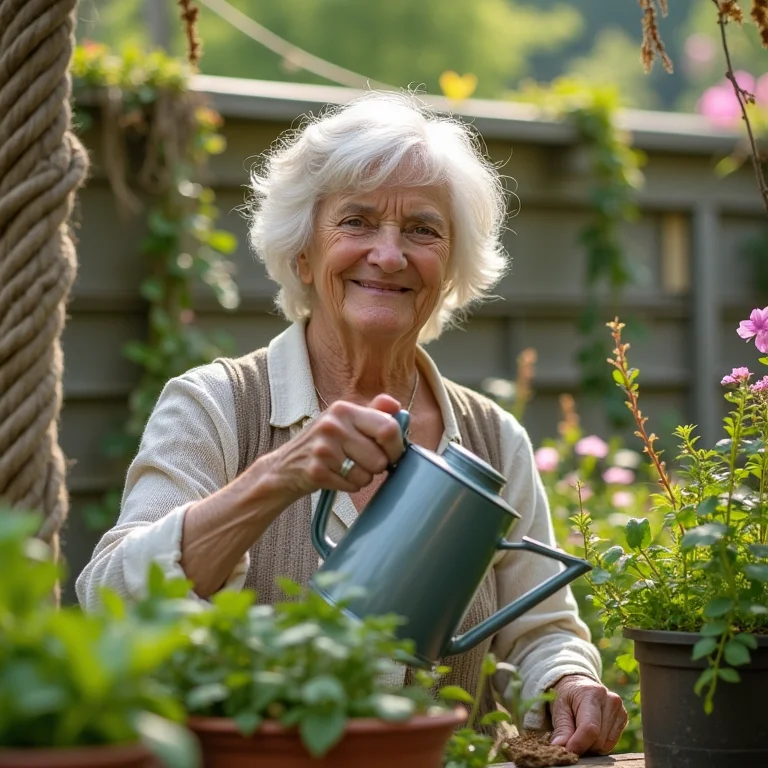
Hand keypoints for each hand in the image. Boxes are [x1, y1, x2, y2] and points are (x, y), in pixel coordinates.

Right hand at [261, 394, 404, 501]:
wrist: (285, 466)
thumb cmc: (324, 443)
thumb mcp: (345, 420)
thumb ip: (374, 412)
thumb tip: (396, 406)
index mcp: (344, 409)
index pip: (388, 428)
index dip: (396, 446)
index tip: (392, 453)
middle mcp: (333, 425)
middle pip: (380, 459)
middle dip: (378, 466)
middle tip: (364, 461)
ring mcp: (323, 449)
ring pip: (367, 475)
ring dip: (362, 477)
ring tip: (345, 468)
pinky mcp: (317, 472)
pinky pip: (352, 486)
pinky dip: (348, 486)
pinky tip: (335, 476)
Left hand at [549, 675, 626, 754]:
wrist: (580, 685)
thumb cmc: (567, 697)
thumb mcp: (559, 708)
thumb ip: (561, 729)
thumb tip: (560, 747)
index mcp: (592, 694)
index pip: (590, 728)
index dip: (578, 744)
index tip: (568, 752)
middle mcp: (610, 700)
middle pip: (598, 739)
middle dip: (583, 744)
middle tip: (572, 737)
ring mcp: (620, 709)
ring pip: (606, 745)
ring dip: (592, 745)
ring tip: (581, 731)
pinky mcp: (624, 718)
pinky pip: (611, 744)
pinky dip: (600, 743)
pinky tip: (592, 732)